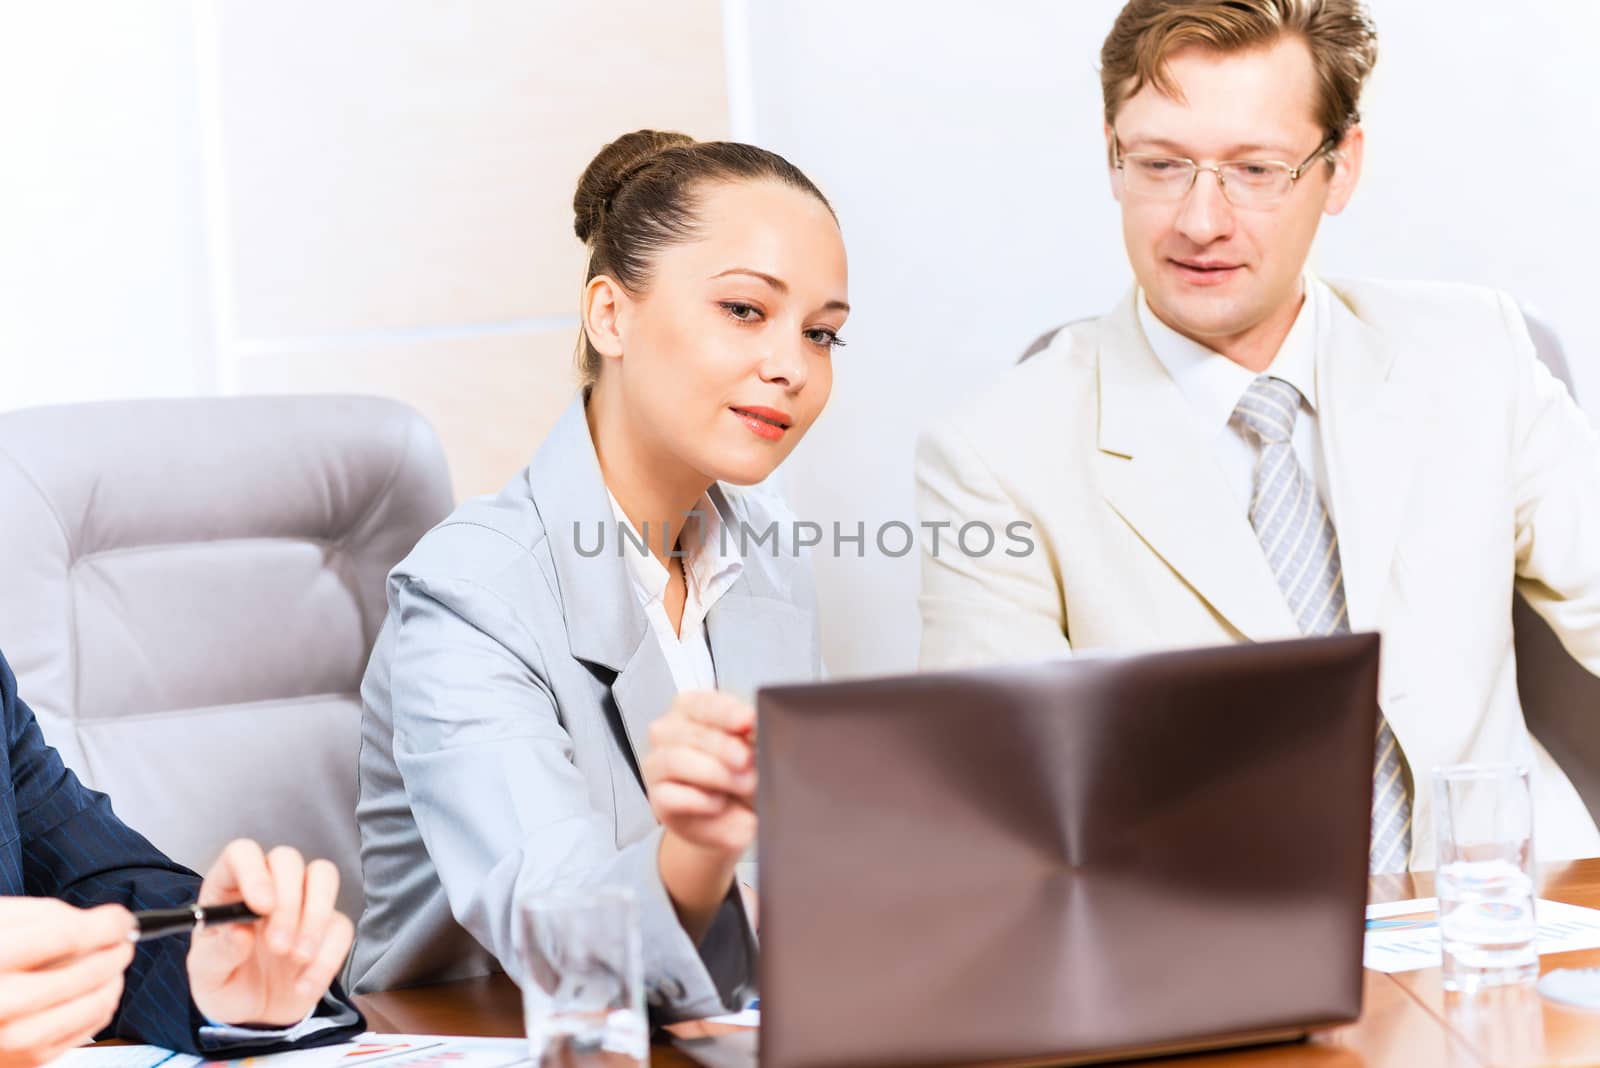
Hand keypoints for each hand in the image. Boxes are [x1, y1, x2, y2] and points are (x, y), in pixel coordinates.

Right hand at [0, 898, 133, 1067]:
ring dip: (114, 978)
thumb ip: (45, 916)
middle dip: (116, 951)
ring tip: (111, 963)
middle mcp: (1, 1004)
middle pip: (88, 972)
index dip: (107, 924)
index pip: (68, 936)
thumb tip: (99, 922)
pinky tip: (95, 989)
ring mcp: (14, 1039)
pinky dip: (102, 1004)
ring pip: (96, 1004)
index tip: (121, 919)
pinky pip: (88, 1029)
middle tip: (122, 940)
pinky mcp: (27, 1060)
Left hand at [186, 840, 352, 1027]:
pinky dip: (326, 958)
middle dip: (288, 902)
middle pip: (288, 859)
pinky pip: (341, 926)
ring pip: (323, 875)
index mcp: (230, 888)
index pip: (242, 853)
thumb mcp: (207, 977)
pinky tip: (302, 984)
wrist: (257, 1014)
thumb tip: (240, 933)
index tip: (261, 906)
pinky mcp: (330, 926)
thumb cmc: (226, 984)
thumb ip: (218, 954)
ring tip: (297, 958)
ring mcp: (303, 901)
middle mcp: (269, 885)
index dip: (253, 871)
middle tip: (278, 946)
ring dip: (315, 916)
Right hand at [643, 691, 756, 856]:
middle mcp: (668, 732)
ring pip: (677, 760)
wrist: (733, 816)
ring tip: (744, 784)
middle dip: (724, 747)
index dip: (728, 713)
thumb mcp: (752, 750)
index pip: (705, 704)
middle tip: (747, 760)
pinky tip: (719, 803)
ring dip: (715, 773)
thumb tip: (756, 729)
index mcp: (691, 709)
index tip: (748, 720)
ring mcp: (658, 765)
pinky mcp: (658, 798)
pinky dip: (700, 800)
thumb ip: (751, 736)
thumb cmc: (739, 775)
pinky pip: (671, 795)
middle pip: (693, 733)